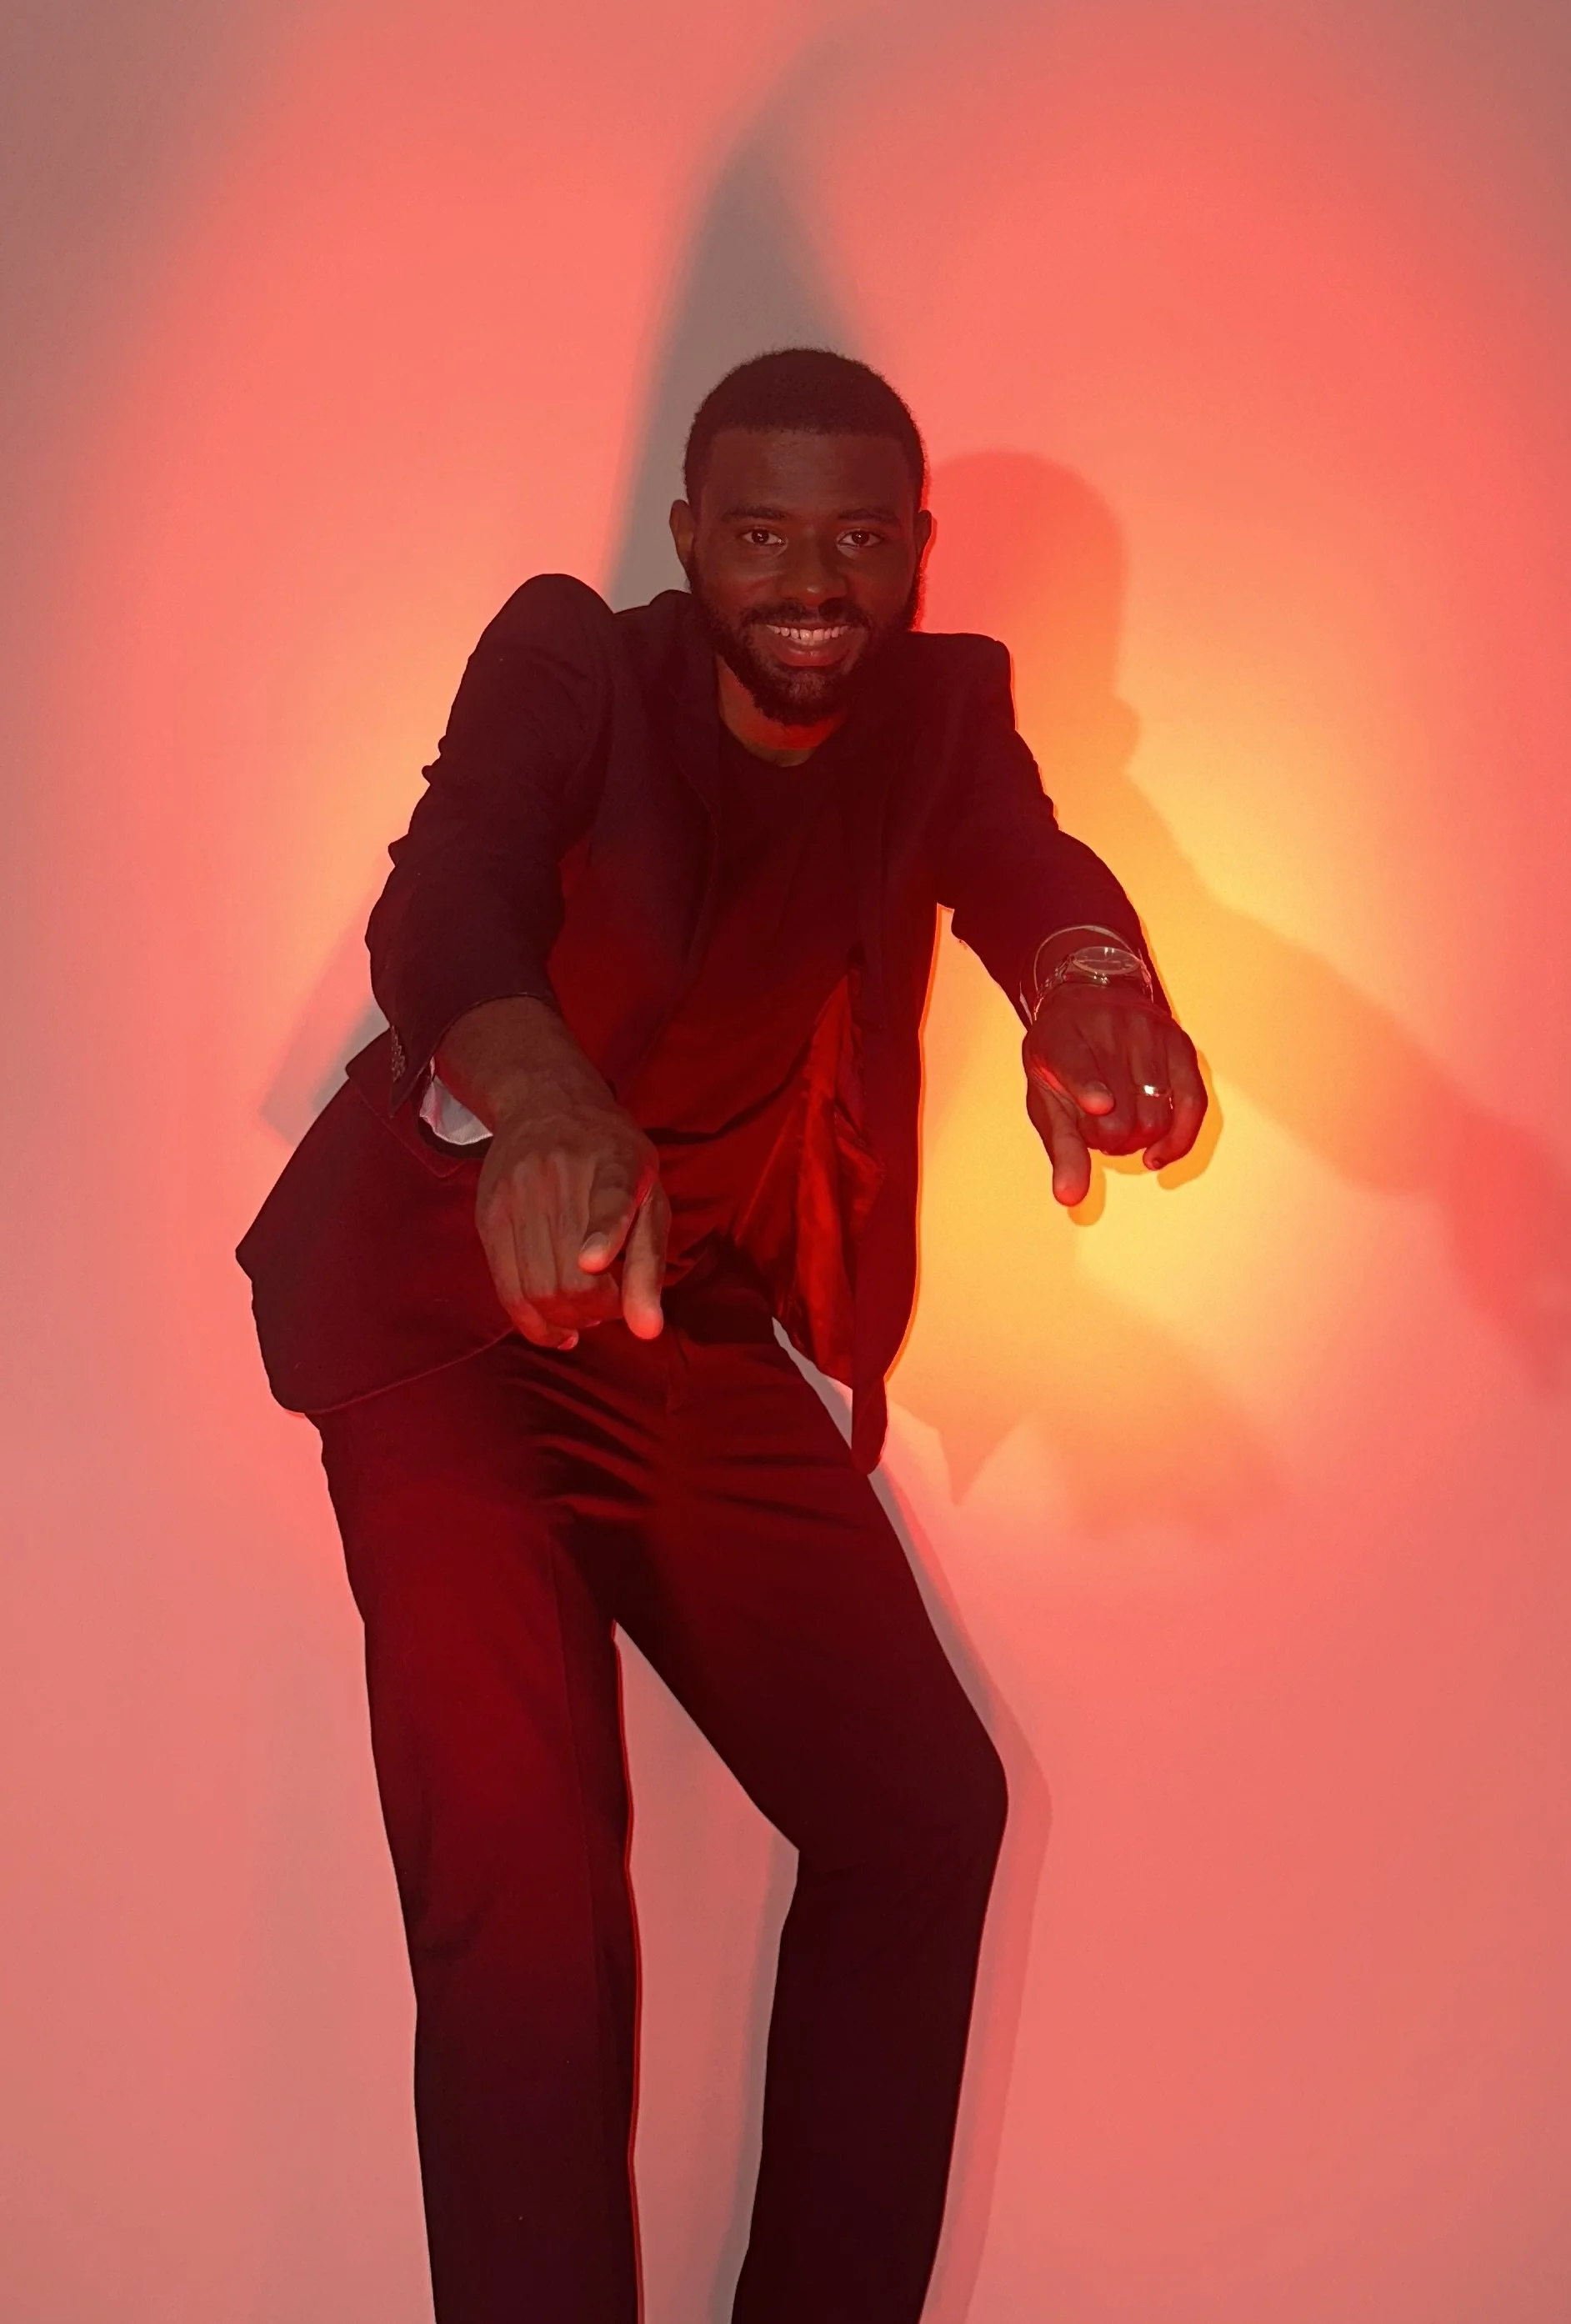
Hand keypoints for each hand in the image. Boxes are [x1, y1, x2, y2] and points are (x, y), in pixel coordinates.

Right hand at [474, 1089, 668, 1348]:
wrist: (545, 1104)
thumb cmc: (612, 1162)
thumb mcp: (648, 1197)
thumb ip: (649, 1264)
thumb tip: (648, 1332)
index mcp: (615, 1162)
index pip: (609, 1195)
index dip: (602, 1230)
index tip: (594, 1260)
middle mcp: (559, 1174)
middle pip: (571, 1275)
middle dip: (598, 1313)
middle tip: (613, 1307)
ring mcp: (515, 1195)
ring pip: (537, 1291)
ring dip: (569, 1321)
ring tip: (588, 1313)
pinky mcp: (488, 1216)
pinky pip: (507, 1291)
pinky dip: (536, 1324)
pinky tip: (559, 1330)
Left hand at [1023, 986, 1206, 1206]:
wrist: (1090, 999)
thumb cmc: (1064, 1060)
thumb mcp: (1047, 1098)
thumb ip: (1062, 1147)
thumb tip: (1069, 1199)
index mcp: (1060, 1038)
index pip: (1076, 1065)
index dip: (1087, 1086)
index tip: (1100, 1104)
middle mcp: (1107, 1029)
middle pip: (1120, 1115)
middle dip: (1108, 1141)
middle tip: (1097, 1132)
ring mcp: (1148, 1033)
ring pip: (1155, 1117)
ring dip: (1139, 1140)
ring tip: (1120, 1126)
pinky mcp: (1180, 1043)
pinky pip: (1193, 1103)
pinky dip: (1179, 1139)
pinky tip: (1158, 1156)